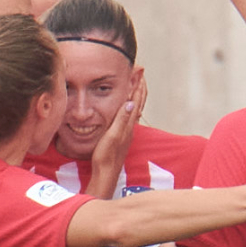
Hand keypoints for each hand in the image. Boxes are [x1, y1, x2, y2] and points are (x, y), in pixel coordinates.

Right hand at [87, 72, 146, 196]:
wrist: (105, 174)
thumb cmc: (106, 156)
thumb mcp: (111, 136)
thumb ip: (120, 119)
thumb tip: (130, 102)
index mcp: (127, 125)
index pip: (135, 101)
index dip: (137, 86)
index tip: (139, 72)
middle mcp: (129, 128)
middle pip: (137, 103)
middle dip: (139, 88)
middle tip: (140, 75)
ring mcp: (126, 133)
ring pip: (133, 110)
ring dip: (135, 96)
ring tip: (135, 86)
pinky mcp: (121, 137)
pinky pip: (128, 117)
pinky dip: (129, 107)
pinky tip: (126, 108)